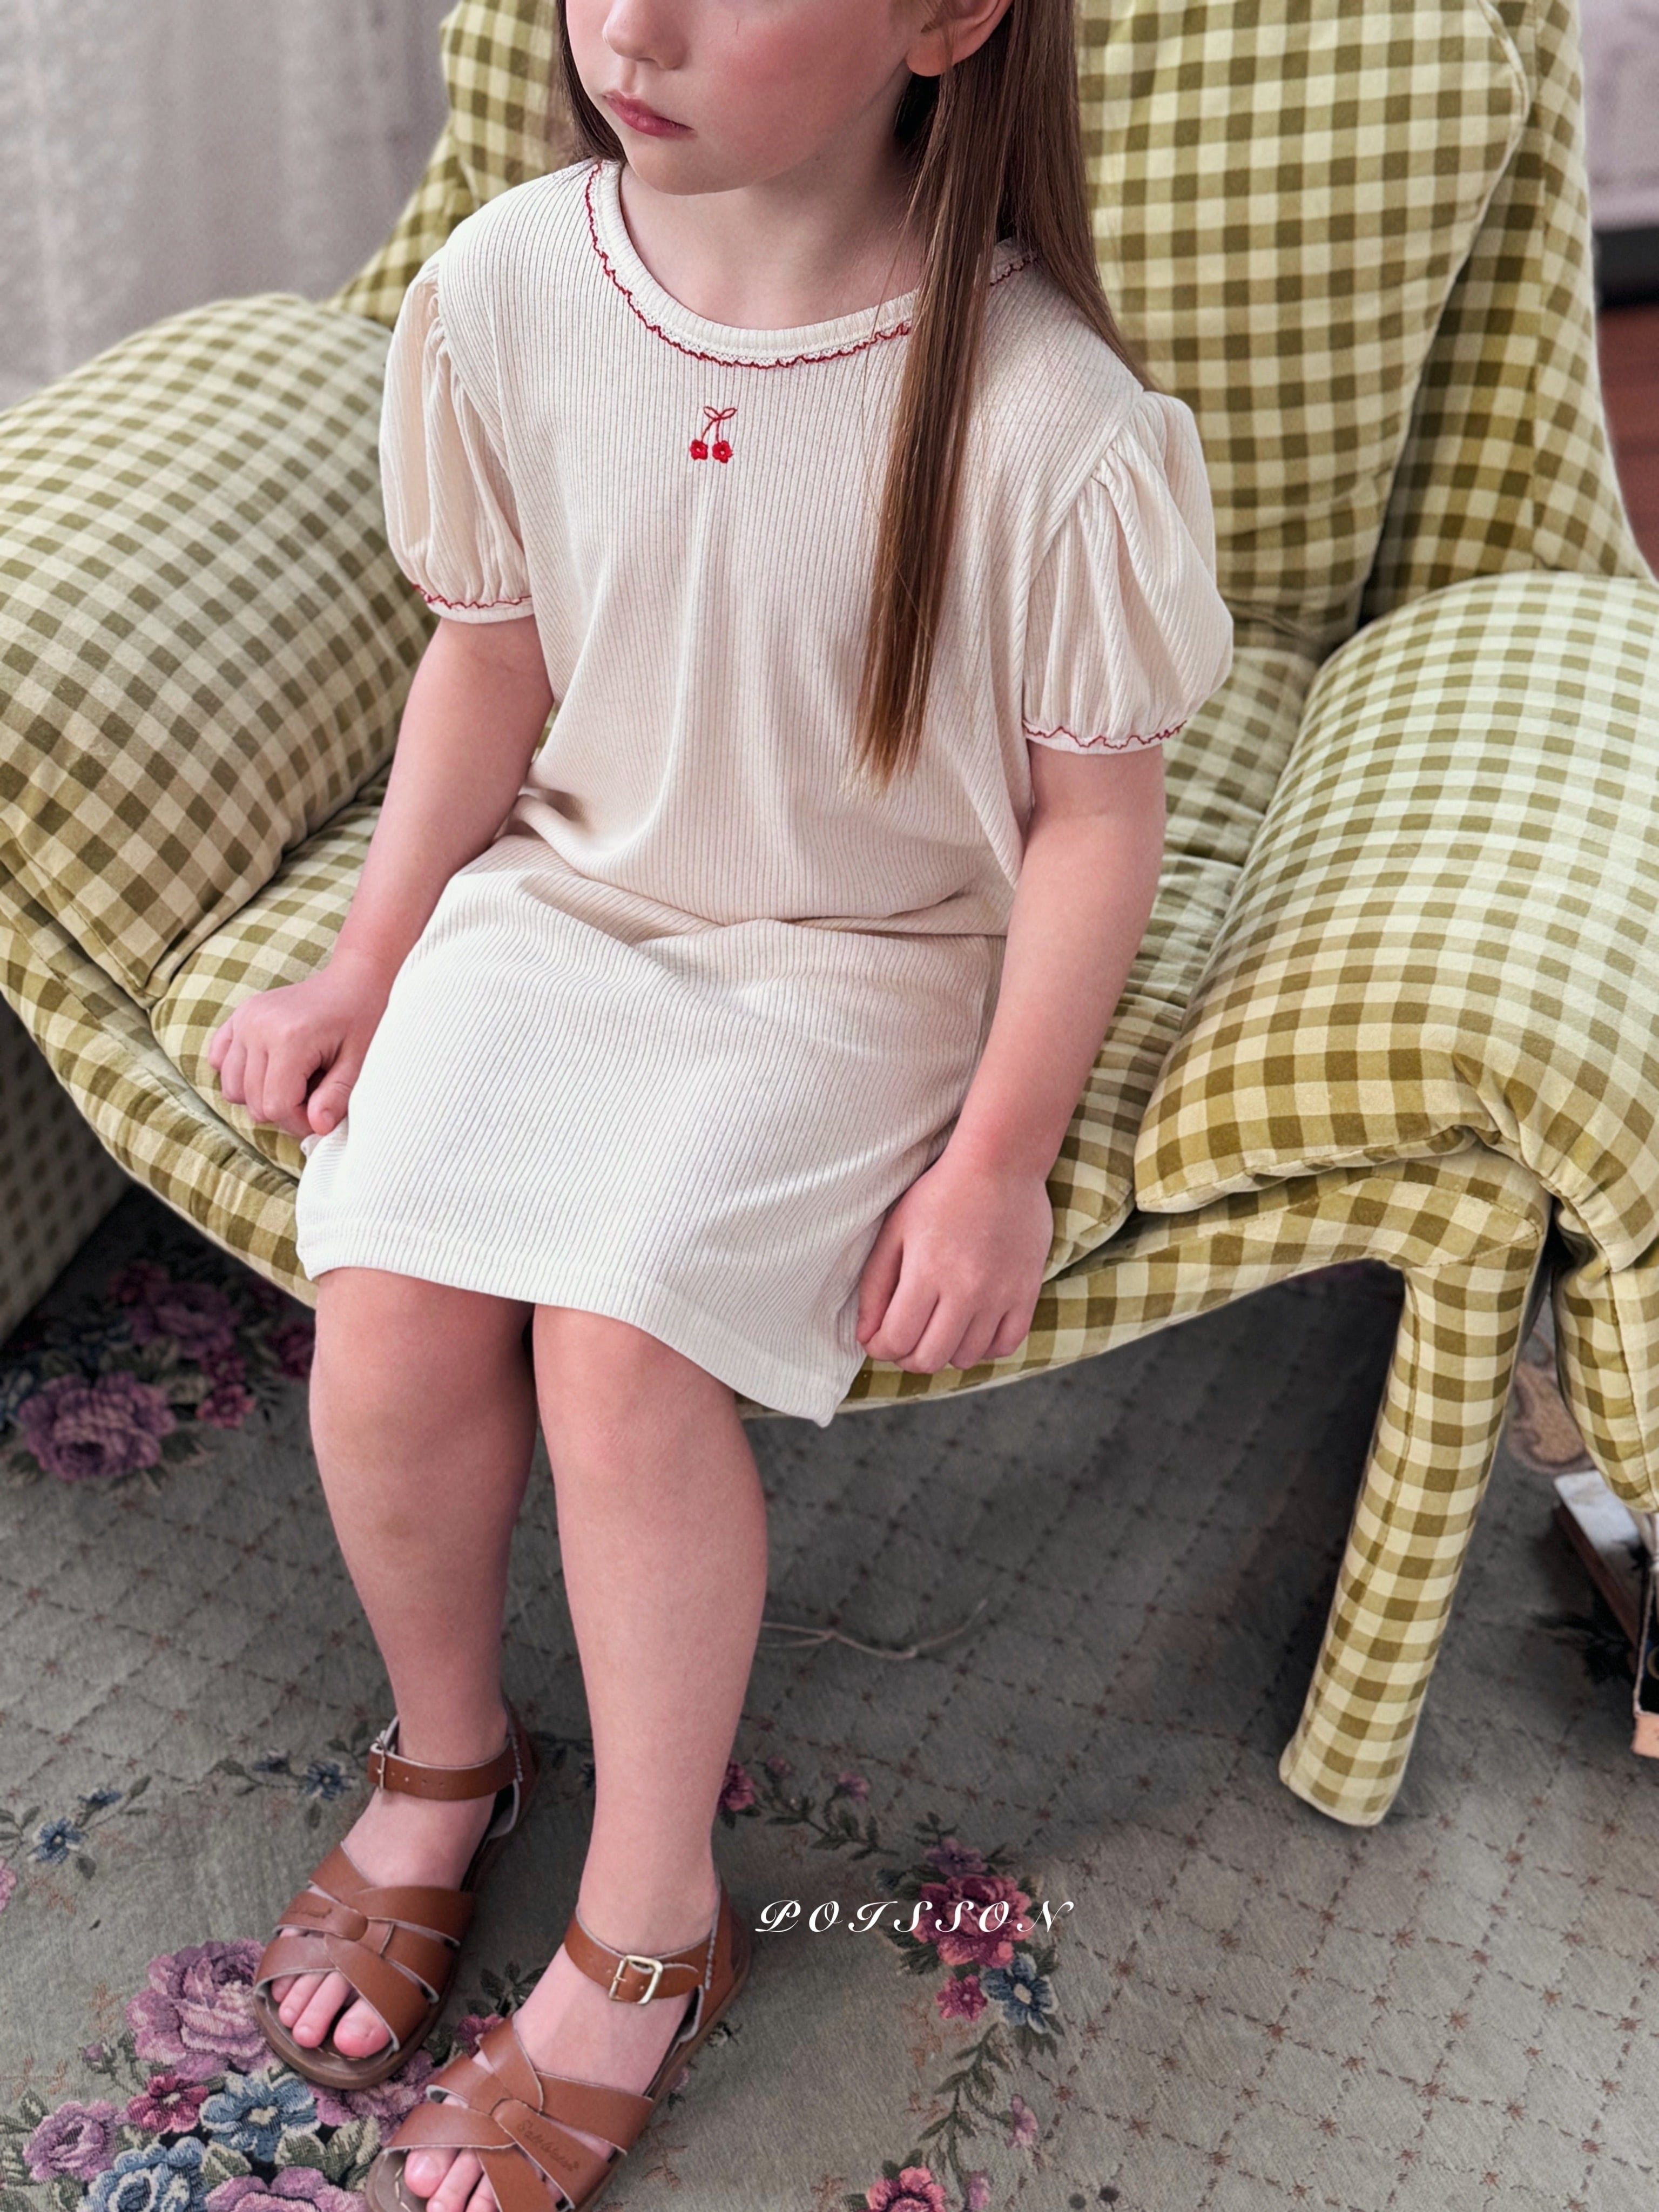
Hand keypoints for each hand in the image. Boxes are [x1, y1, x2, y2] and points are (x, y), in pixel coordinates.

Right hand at [206, 953, 394, 1140]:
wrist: (354, 980)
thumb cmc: (362, 1019)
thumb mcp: (360, 1062)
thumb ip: (337, 1098)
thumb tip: (318, 1128)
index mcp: (290, 1039)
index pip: (276, 1106)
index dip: (300, 1121)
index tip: (322, 1112)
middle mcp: (258, 1027)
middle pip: (253, 1102)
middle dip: (285, 1110)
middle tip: (314, 1094)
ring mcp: (244, 1020)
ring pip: (232, 1089)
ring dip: (261, 1095)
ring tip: (294, 1080)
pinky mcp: (238, 1017)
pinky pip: (219, 1061)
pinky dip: (241, 1074)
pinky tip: (269, 1067)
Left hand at [855, 1147, 1052, 1374]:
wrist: (1000, 1165)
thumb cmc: (940, 1194)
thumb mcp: (895, 1231)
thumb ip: (875, 1286)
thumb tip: (865, 1336)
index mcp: (926, 1272)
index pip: (897, 1340)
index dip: (879, 1348)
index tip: (877, 1339)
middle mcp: (965, 1290)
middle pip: (930, 1359)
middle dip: (907, 1357)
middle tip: (905, 1338)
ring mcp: (1000, 1294)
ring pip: (967, 1358)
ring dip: (945, 1351)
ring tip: (938, 1328)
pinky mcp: (1027, 1292)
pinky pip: (1005, 1345)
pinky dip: (984, 1347)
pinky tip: (972, 1327)